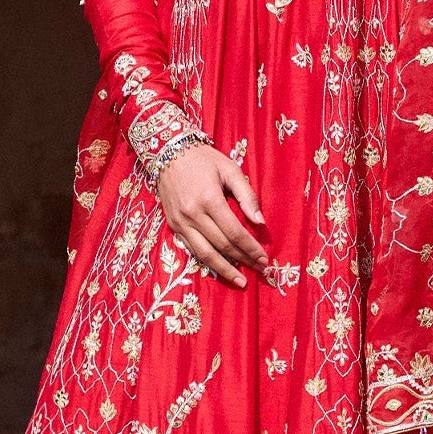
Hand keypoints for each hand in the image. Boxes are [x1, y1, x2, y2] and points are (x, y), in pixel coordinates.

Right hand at [156, 143, 267, 287]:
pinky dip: (207, 261)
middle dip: (243, 260)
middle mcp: (193, 214)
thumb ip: (247, 195)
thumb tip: (260, 221)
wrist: (167, 152)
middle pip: (222, 245)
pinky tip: (220, 268)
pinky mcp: (173, 225)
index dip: (251, 248)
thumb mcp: (230, 169)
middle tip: (260, 270)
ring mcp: (180, 222)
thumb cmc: (203, 159)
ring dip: (225, 270)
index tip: (264, 258)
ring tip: (241, 281)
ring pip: (205, 254)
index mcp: (209, 199)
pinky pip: (191, 249)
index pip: (234, 232)